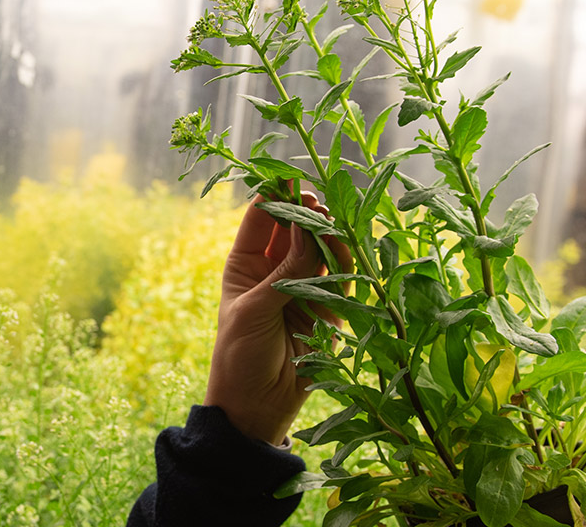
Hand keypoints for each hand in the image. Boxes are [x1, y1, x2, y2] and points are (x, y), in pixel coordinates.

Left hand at [204, 190, 346, 445]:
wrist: (257, 406)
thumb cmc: (240, 356)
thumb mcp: (256, 309)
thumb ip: (287, 270)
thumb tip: (309, 227)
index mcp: (245, 264)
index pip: (263, 218)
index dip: (277, 196)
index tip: (292, 180)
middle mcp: (275, 270)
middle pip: (297, 229)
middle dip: (308, 214)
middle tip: (318, 205)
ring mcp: (302, 287)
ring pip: (322, 250)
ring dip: (328, 238)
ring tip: (333, 228)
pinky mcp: (326, 308)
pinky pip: (340, 279)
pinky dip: (344, 266)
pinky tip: (346, 254)